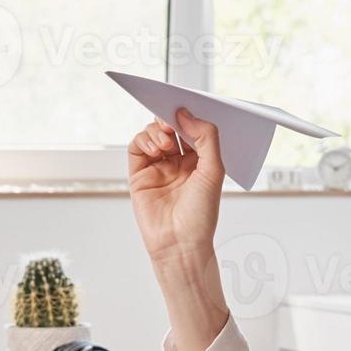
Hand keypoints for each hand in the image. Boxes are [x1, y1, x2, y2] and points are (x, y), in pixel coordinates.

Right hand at [127, 108, 225, 270]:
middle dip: (170, 119)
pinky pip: (136, 148)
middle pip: (170, 128)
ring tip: (167, 143)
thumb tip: (185, 114)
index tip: (186, 106)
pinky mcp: (139, 175)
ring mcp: (158, 168)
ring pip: (152, 134)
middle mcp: (178, 162)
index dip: (188, 115)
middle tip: (173, 121)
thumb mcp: (213, 170)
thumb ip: (206, 137)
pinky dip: (144, 140)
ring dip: (158, 131)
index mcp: (199, 160)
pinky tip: (156, 148)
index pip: (192, 128)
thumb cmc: (200, 214)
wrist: (180, 244)